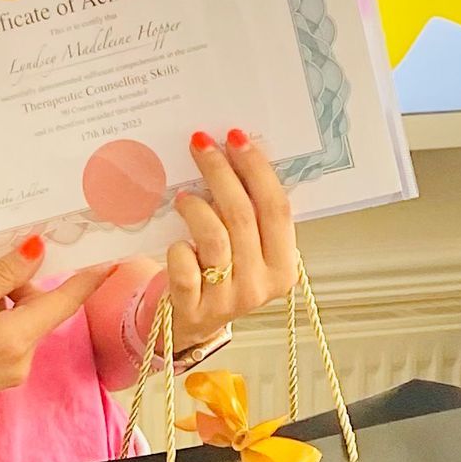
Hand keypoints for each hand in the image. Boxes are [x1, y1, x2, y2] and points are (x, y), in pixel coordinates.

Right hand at [0, 237, 114, 442]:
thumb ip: (0, 276)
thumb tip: (37, 250)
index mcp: (15, 338)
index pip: (65, 302)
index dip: (89, 278)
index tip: (112, 257)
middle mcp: (22, 360)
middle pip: (38, 310)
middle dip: (19, 286)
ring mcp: (10, 374)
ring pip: (21, 325)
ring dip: (1, 305)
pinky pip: (7, 341)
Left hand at [141, 129, 297, 360]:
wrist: (193, 323)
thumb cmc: (222, 274)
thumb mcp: (248, 249)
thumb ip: (252, 214)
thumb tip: (237, 153)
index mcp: (283, 266)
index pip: (277, 209)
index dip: (257, 169)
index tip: (236, 138)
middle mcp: (261, 285)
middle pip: (244, 216)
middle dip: (220, 173)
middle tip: (200, 145)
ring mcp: (228, 300)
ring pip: (215, 238)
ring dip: (196, 208)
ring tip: (184, 197)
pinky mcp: (194, 308)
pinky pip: (185, 267)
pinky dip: (178, 249)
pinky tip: (176, 241)